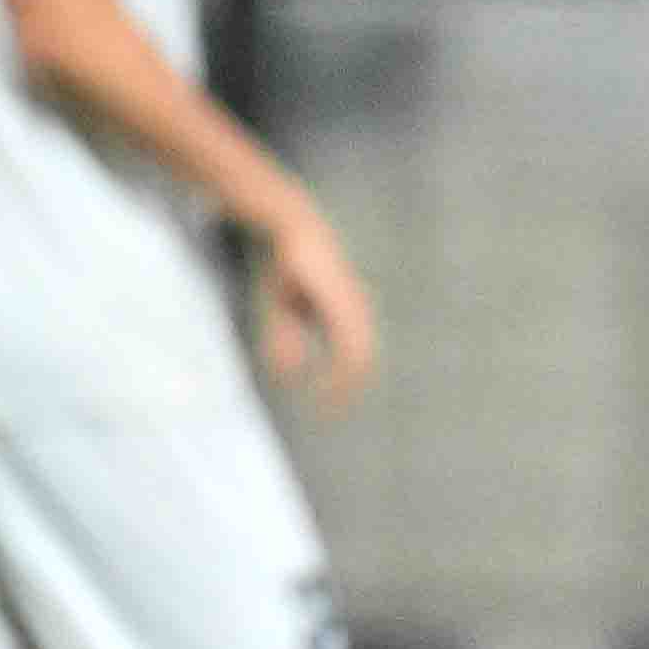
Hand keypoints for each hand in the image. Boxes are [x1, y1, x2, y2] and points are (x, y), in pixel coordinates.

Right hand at [249, 201, 378, 402]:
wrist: (292, 232)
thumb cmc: (291, 271)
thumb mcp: (284, 311)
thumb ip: (286, 341)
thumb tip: (287, 375)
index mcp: (349, 319)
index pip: (358, 363)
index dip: (345, 388)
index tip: (328, 411)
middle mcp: (357, 314)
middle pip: (363, 364)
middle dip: (347, 392)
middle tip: (328, 416)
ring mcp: (353, 306)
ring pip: (358, 354)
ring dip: (343, 381)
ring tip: (325, 401)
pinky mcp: (341, 298)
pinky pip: (346, 336)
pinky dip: (337, 359)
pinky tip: (322, 370)